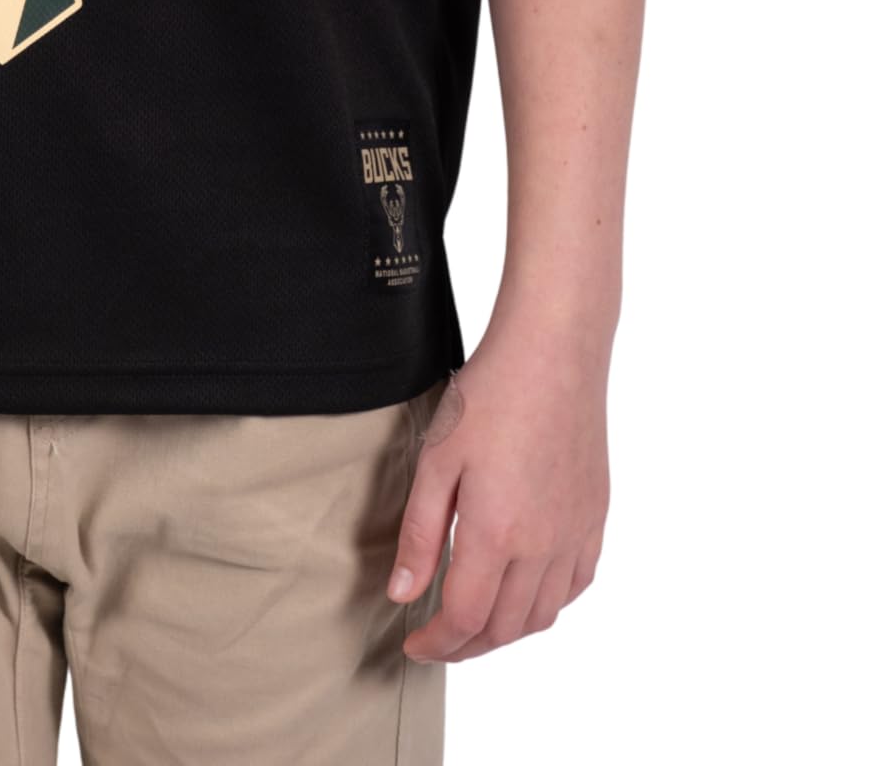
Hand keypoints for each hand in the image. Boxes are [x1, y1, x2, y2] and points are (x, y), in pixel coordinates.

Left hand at [387, 313, 609, 662]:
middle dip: (467, 646)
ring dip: (506, 631)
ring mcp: (575, 533)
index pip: (465, 619)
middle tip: (438, 640)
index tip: (413, 645)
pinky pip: (576, 584)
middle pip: (505, 628)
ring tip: (475, 622)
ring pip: (543, 615)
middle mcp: (543, 545)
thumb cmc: (490, 395)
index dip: (436, 644)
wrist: (553, 353)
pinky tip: (525, 592)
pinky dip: (547, 604)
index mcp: (497, 533)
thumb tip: (404, 593)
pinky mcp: (595, 516)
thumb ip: (420, 533)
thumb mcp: (437, 459)